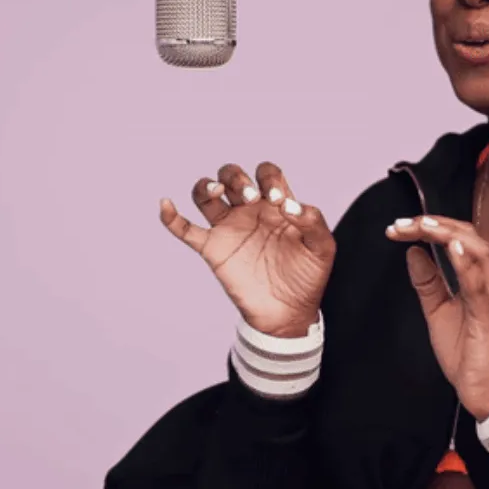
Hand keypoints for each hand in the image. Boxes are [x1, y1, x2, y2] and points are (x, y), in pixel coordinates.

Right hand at [160, 162, 335, 336]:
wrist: (288, 314)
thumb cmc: (308, 278)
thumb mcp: (322, 248)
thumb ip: (312, 221)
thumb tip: (289, 204)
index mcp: (276, 204)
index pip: (268, 174)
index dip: (270, 179)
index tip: (278, 202)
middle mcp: (250, 211)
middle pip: (232, 176)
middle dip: (237, 178)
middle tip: (251, 199)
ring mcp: (229, 228)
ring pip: (205, 194)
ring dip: (206, 185)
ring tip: (216, 191)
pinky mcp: (212, 249)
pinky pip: (185, 229)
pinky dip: (171, 217)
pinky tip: (166, 204)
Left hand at [386, 215, 488, 420]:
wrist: (487, 392)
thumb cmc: (468, 352)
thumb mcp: (438, 312)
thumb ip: (428, 283)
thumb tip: (413, 252)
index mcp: (475, 278)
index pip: (456, 238)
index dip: (428, 227)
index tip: (397, 228)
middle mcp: (486, 282)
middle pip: (468, 237)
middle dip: (435, 224)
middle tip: (403, 223)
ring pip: (478, 253)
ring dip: (450, 235)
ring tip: (425, 226)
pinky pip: (479, 287)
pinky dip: (467, 265)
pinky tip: (453, 249)